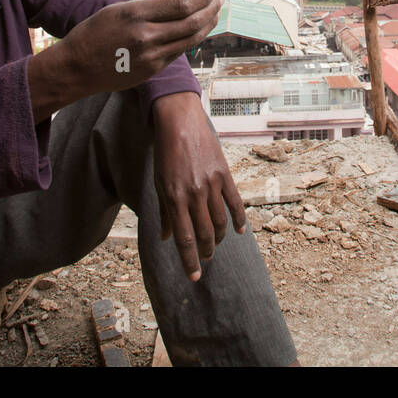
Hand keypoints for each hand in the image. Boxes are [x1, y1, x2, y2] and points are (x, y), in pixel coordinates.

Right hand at [27, 0, 222, 120]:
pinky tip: (198, 27)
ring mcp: (151, 57)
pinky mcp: (152, 70)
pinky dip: (193, 37)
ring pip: (192, 38)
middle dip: (211, 6)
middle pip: (193, 21)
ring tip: (215, 10)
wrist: (75, 68)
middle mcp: (146, 37)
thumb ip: (150, 3)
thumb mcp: (118, 10)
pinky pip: (180, 51)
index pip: (181, 2)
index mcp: (135, 15)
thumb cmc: (94, 33)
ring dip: (208, 22)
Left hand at [151, 91, 245, 280]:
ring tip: (216, 244)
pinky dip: (238, 220)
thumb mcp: (159, 183)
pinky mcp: (224, 174)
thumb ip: (165, 212)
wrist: (179, 121)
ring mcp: (211, 184)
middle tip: (205, 259)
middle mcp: (194, 193)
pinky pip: (235, 203)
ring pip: (221, 221)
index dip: (189, 260)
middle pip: (205, 233)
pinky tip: (239, 232)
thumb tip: (166, 238)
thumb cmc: (165, 153)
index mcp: (174, 197)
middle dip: (206, 251)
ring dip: (220, 238)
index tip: (194, 276)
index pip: (183, 238)